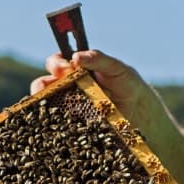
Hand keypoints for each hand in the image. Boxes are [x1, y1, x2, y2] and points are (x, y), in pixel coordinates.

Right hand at [30, 50, 151, 122]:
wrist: (140, 112)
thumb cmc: (128, 84)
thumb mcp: (116, 68)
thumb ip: (98, 59)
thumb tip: (76, 57)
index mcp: (75, 69)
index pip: (56, 63)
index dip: (55, 64)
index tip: (63, 68)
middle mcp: (67, 87)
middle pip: (44, 84)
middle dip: (44, 84)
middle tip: (57, 89)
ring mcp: (68, 107)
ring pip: (45, 105)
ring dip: (44, 104)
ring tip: (49, 105)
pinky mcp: (72, 125)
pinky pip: (58, 124)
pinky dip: (53, 123)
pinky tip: (57, 124)